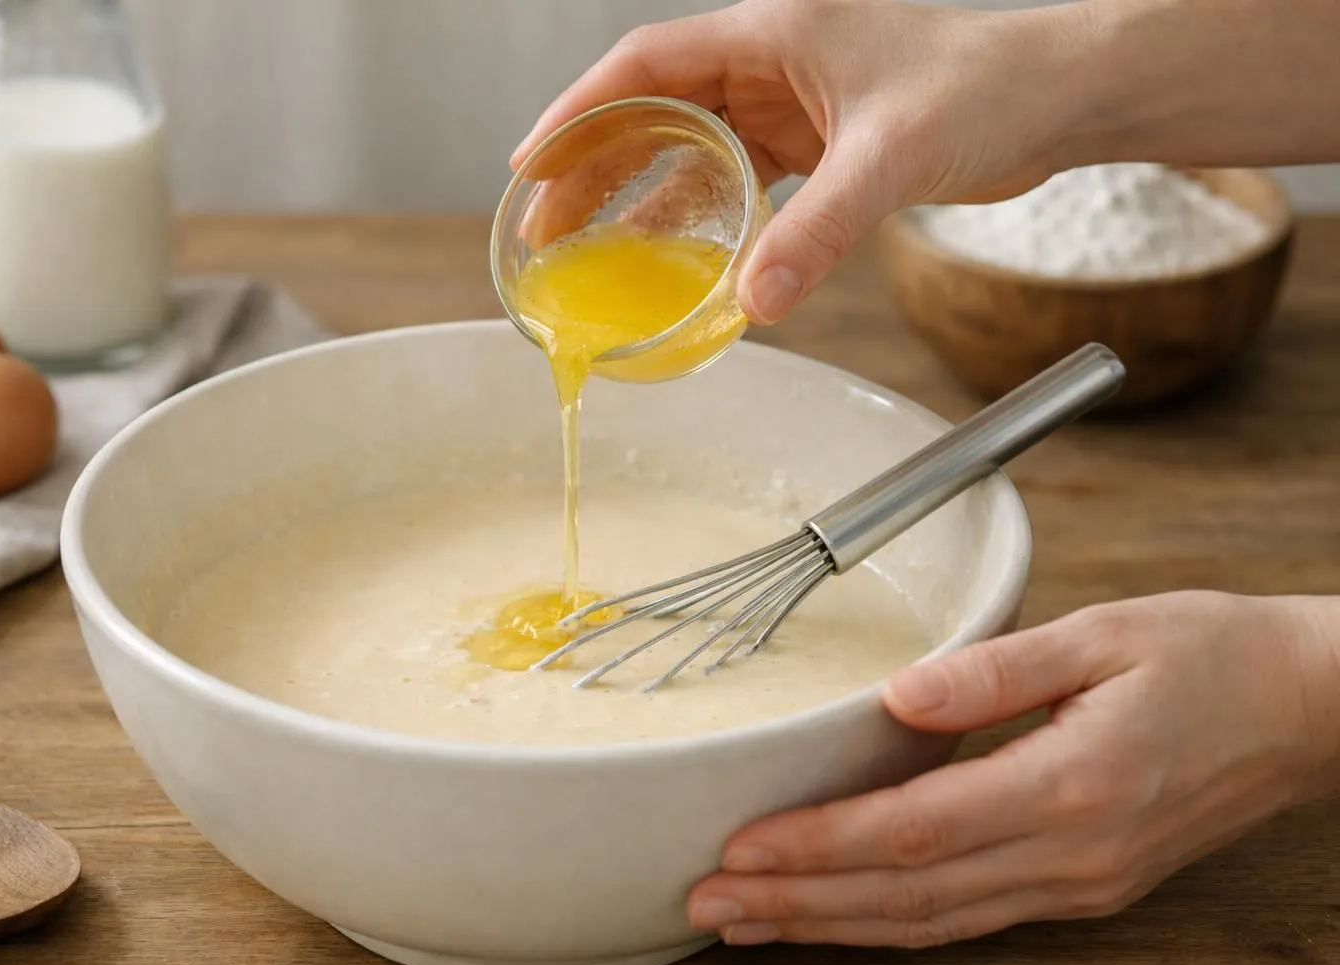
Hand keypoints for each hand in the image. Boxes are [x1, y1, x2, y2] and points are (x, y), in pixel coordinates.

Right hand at [512, 0, 1087, 323]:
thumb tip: (750, 305)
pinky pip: (739, 177)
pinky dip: (705, 214)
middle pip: (652, 107)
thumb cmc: (989, 89)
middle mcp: (772, 59)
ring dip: (641, 195)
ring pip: (691, 146)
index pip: (646, 64)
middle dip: (594, 164)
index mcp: (773, 31)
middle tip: (546, 226)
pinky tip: (678, 256)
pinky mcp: (819, 139)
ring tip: (591, 250)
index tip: (531, 162)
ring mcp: (793, 99)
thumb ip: (818, 233)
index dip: (580, 111)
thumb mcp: (890, 159)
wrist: (1061, 97)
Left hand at [686, 591, 1339, 947]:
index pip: (914, 832)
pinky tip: (838, 914)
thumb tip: (896, 698)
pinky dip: (891, 923)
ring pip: (931, 923)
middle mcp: (1072, 854)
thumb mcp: (1106, 634)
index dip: (819, 847)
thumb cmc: (1211, 657)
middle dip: (798, 904)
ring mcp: (1080, 883)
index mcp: (1072, 785)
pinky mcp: (1083, 886)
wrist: (1308, 710)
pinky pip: (968, 918)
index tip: (740, 850)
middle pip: (907, 897)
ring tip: (748, 923)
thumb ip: (996, 669)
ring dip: (831, 925)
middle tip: (705, 904)